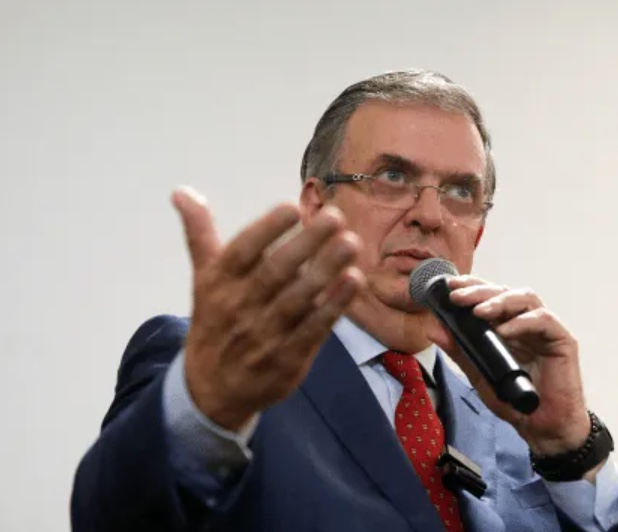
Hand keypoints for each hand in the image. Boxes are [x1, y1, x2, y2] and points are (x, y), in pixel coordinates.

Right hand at [172, 186, 364, 430]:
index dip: (266, 229)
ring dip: (326, 270)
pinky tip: (354, 280)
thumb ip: (200, 234)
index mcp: (218, 283)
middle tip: (335, 217)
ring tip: (351, 243)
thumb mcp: (204, 278)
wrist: (210, 390)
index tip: (292, 206)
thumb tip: (182, 191)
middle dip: (306, 243)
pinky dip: (334, 306)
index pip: (242, 252)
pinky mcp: (288, 358)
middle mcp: (239, 307)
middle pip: (275, 272)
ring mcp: (264, 335)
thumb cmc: (215, 320)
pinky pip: (313, 329)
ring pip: (298, 299)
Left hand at [426, 276, 590, 457]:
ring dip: (500, 301)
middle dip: (479, 291)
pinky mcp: (563, 340)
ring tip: (479, 312)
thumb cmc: (515, 401)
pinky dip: (522, 322)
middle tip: (458, 297)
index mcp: (508, 326)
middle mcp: (526, 323)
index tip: (449, 287)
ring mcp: (545, 330)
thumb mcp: (479, 375)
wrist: (543, 428)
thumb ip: (460, 351)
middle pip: (505, 291)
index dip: (471, 287)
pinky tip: (505, 331)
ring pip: (525, 298)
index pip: (490, 296)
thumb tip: (435, 329)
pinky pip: (544, 321)